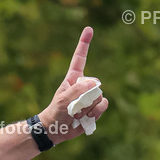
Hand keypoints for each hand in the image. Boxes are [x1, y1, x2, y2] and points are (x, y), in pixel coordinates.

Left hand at [38, 27, 108, 142]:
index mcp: (73, 79)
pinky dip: (95, 112)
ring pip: (99, 96)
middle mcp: (84, 85)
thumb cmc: (56, 113)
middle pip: (94, 84)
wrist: (56, 130)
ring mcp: (90, 96)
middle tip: (72, 106)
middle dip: (85, 96)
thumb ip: (79, 90)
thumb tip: (96, 85)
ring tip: (77, 112)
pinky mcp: (96, 107)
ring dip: (89, 106)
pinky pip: (103, 105)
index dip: (84, 44)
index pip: (80, 58)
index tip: (88, 29)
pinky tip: (85, 117)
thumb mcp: (64, 100)